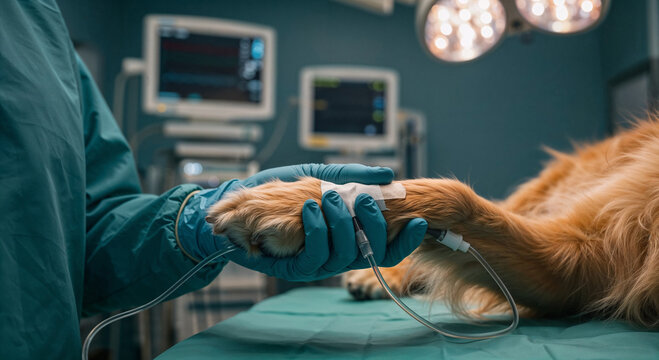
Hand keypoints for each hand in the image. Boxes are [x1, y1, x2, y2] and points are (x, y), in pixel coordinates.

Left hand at [176, 164, 426, 280]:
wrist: (236, 204)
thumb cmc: (280, 192)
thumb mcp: (319, 175)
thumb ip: (352, 176)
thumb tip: (388, 176)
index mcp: (349, 235)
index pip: (386, 246)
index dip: (405, 240)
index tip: (418, 221)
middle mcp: (338, 253)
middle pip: (371, 251)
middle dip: (374, 224)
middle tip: (368, 200)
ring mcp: (317, 263)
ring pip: (345, 254)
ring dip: (343, 223)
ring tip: (332, 197)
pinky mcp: (293, 267)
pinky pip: (315, 254)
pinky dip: (317, 229)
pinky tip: (311, 208)